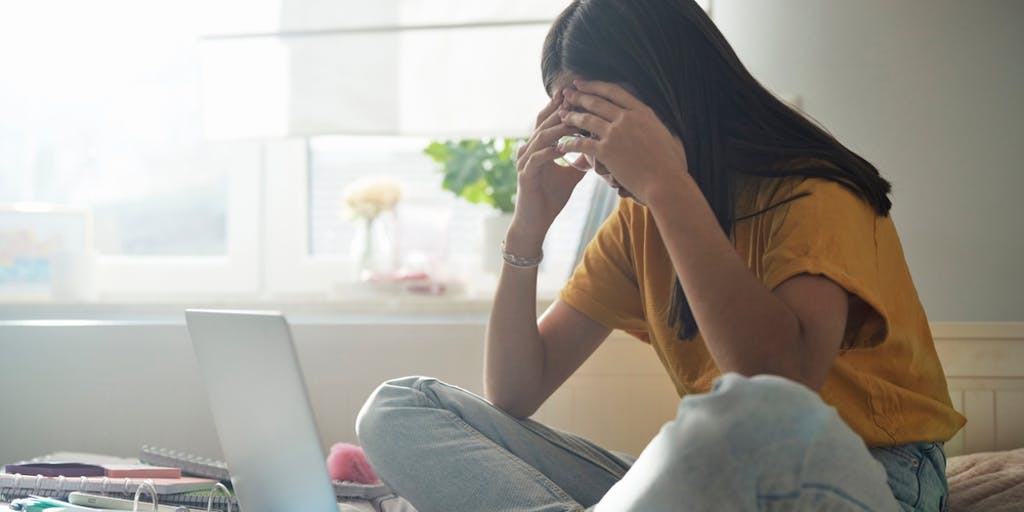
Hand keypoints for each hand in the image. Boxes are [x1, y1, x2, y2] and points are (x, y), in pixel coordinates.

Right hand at [510, 88, 588, 245]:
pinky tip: (563, 147)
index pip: (549, 121)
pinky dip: (550, 151)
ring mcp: (525, 162)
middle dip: (559, 110)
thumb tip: (598, 148)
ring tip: (573, 119)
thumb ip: (581, 160)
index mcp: (538, 147)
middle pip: (543, 123)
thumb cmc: (550, 199)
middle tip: (575, 98)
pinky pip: (537, 158)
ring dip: (557, 128)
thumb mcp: (571, 176)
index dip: (561, 107)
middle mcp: (529, 150)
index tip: (579, 96)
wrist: (535, 223)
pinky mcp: (525, 175)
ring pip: (541, 137)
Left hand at [557, 80, 689, 206]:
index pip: (614, 91)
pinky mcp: (607, 151)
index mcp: (643, 111)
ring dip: (571, 116)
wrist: (665, 183)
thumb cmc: (672, 164)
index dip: (595, 85)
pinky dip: (570, 143)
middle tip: (566, 93)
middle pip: (597, 102)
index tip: (583, 83)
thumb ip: (657, 126)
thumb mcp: (669, 136)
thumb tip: (658, 122)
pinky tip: (561, 145)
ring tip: (561, 114)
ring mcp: (616, 133)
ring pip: (587, 119)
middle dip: (578, 96)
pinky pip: (582, 143)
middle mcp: (627, 118)